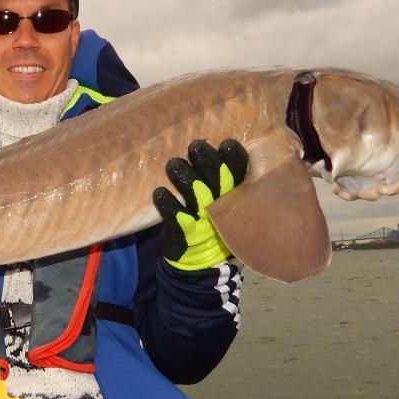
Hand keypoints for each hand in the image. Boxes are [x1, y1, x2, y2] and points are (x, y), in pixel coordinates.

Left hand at [153, 139, 248, 270]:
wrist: (196, 258)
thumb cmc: (206, 216)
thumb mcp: (217, 197)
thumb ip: (215, 172)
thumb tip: (204, 140)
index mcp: (233, 192)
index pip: (239, 171)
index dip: (234, 158)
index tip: (226, 144)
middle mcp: (222, 205)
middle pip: (218, 179)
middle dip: (207, 161)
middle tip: (195, 146)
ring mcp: (204, 220)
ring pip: (196, 195)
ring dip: (184, 177)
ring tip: (173, 165)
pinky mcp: (184, 233)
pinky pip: (176, 217)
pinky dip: (167, 204)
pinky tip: (159, 193)